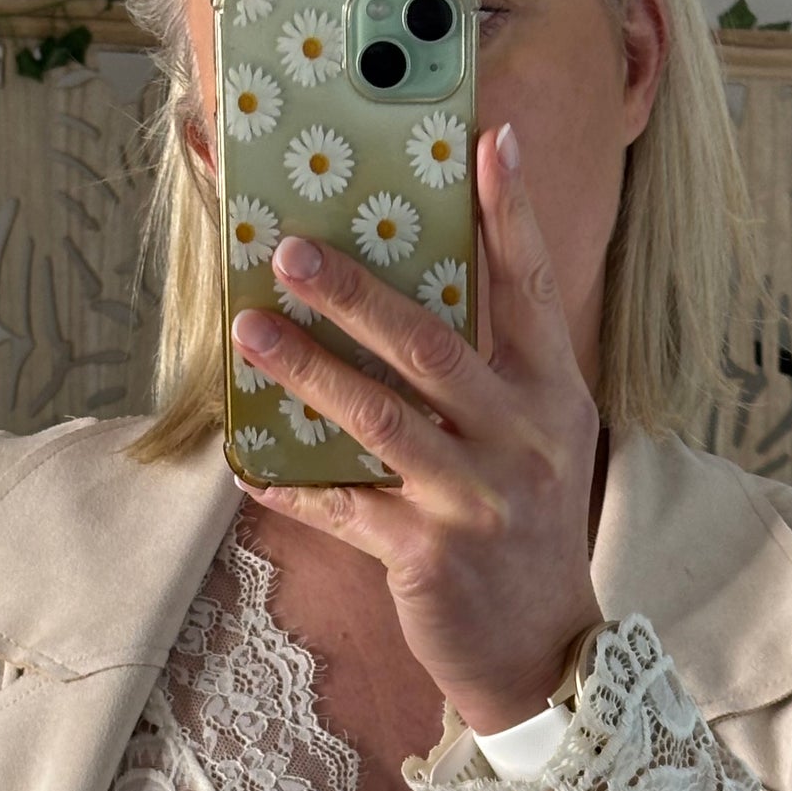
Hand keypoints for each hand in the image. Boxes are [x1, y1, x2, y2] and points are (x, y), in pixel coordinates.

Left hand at [230, 119, 602, 736]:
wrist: (543, 652)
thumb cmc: (523, 529)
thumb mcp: (535, 441)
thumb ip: (493, 372)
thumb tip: (406, 295)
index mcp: (551, 395)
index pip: (531, 288)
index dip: (509, 213)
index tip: (486, 138)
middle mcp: (521, 438)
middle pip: (430, 345)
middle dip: (355, 293)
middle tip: (287, 249)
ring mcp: (475, 498)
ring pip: (378, 418)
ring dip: (305, 370)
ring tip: (247, 329)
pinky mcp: (429, 555)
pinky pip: (344, 505)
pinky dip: (288, 482)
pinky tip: (240, 460)